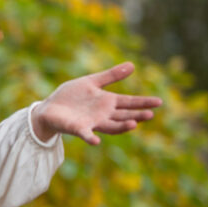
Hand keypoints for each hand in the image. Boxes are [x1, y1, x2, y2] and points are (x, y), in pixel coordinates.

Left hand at [32, 62, 162, 145]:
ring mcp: (91, 123)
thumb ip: (110, 76)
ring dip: (121, 127)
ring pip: (110, 126)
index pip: (129, 102)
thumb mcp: (91, 82)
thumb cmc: (70, 96)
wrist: (49, 109)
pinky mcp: (77, 128)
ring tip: (134, 124)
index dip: (143, 102)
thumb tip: (133, 65)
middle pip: (123, 116)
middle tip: (151, 114)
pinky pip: (86, 135)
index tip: (159, 102)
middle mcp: (102, 114)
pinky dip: (91, 138)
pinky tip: (96, 141)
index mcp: (107, 102)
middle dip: (137, 115)